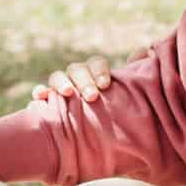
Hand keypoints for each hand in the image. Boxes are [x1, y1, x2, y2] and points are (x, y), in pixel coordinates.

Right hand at [30, 47, 146, 102]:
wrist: (97, 136)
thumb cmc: (113, 110)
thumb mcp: (125, 94)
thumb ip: (133, 74)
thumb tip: (145, 50)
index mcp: (96, 72)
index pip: (96, 63)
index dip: (99, 70)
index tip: (106, 84)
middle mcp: (77, 77)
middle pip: (76, 69)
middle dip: (84, 80)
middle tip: (92, 96)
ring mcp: (60, 88)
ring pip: (57, 77)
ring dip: (62, 82)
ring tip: (69, 94)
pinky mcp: (47, 102)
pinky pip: (40, 93)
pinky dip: (39, 92)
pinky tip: (41, 98)